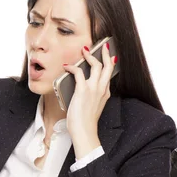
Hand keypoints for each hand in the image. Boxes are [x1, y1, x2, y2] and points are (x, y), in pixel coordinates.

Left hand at [62, 43, 116, 158]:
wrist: (84, 131)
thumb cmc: (85, 122)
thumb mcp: (92, 107)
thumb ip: (90, 97)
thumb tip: (80, 89)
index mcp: (105, 93)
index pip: (109, 74)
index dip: (109, 63)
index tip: (109, 56)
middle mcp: (102, 89)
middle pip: (107, 66)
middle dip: (106, 53)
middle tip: (103, 45)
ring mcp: (93, 89)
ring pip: (96, 66)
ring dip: (90, 55)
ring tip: (84, 50)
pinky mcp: (83, 90)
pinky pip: (78, 73)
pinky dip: (72, 67)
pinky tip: (67, 66)